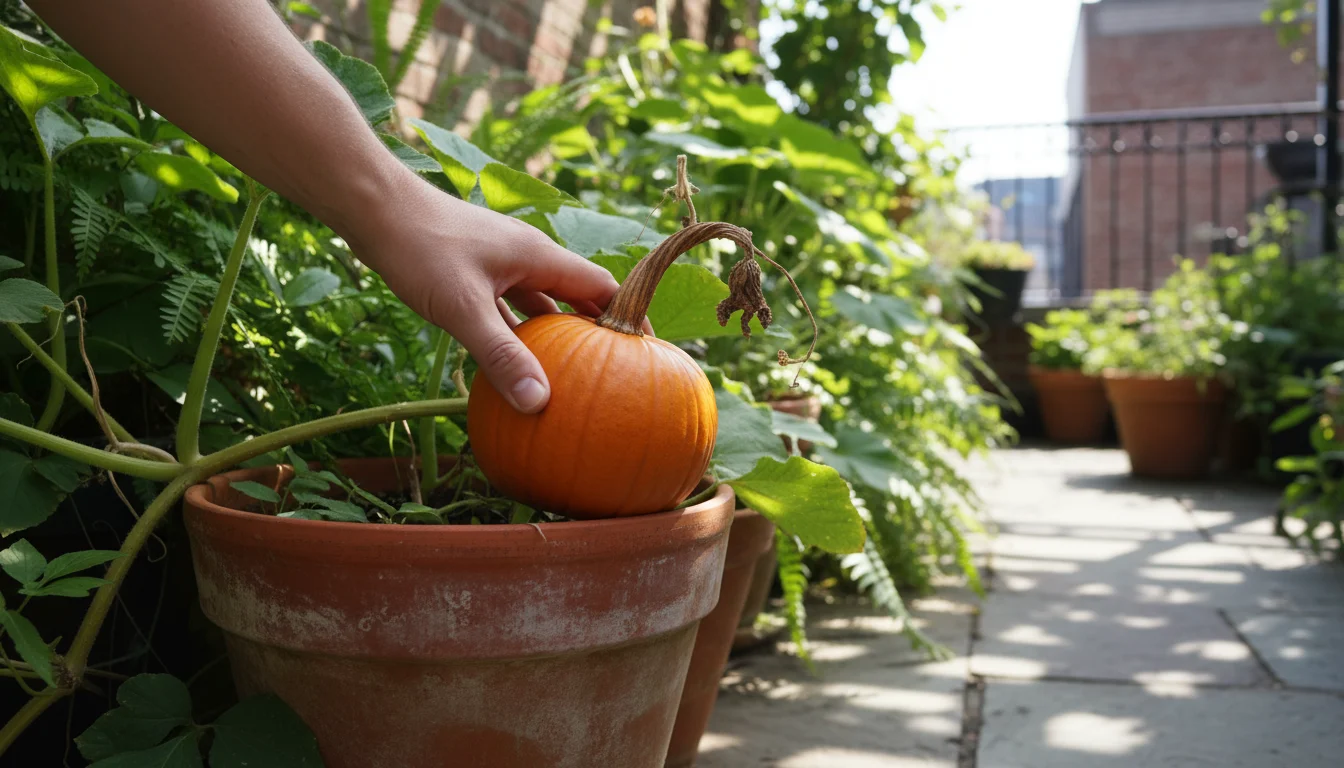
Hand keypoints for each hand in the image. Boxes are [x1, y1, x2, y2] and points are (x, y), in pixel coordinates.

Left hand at [346, 174, 645, 413]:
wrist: (371, 206)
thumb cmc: (419, 247)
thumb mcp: (463, 309)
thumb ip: (502, 356)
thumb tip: (540, 404)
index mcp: (540, 256)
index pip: (603, 288)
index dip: (629, 318)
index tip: (649, 354)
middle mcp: (527, 257)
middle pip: (576, 298)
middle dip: (596, 334)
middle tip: (616, 376)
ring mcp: (500, 265)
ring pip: (540, 306)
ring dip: (554, 339)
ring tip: (571, 380)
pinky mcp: (473, 274)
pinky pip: (508, 310)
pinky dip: (516, 338)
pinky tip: (511, 368)